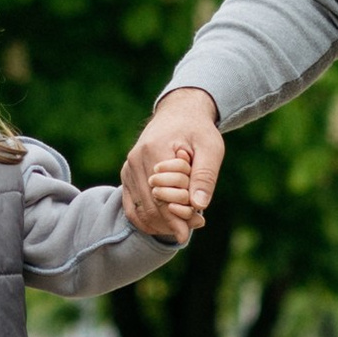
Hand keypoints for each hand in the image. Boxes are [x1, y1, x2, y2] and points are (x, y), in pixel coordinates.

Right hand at [123, 88, 223, 238]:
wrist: (178, 113)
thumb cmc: (197, 130)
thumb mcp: (210, 147)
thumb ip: (204, 176)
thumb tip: (199, 206)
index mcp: (154, 151)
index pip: (163, 196)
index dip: (180, 216)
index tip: (198, 223)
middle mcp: (135, 161)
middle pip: (151, 207)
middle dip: (173, 222)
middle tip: (196, 224)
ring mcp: (128, 168)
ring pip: (140, 210)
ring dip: (162, 223)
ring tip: (186, 223)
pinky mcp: (127, 174)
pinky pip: (131, 207)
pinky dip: (148, 219)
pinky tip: (167, 223)